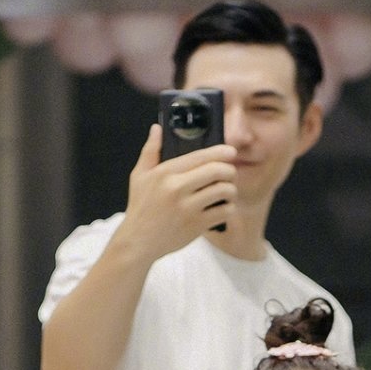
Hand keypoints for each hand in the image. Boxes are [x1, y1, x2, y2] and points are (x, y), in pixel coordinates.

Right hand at [118, 125, 237, 264]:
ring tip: (228, 192)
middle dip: (230, 171)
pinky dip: (229, 208)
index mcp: (166, 173)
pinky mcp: (197, 225)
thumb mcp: (139, 176)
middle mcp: (178, 188)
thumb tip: (157, 128)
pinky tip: (224, 207)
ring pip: (224, 191)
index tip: (231, 152)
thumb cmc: (140, 207)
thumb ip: (150, 151)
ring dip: (231, 190)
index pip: (201, 156)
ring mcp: (189, 208)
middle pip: (218, 171)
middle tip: (230, 174)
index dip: (221, 152)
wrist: (139, 241)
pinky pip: (224, 212)